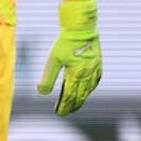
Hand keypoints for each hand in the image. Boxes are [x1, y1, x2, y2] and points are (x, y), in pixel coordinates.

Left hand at [37, 0, 101, 115]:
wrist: (82, 28)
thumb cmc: (65, 43)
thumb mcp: (53, 60)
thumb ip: (48, 77)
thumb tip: (42, 92)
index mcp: (77, 75)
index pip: (70, 96)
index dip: (64, 106)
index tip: (59, 112)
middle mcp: (88, 75)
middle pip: (80, 96)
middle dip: (72, 106)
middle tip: (64, 112)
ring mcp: (95, 70)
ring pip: (88, 90)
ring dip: (81, 99)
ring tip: (74, 105)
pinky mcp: (98, 63)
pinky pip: (95, 81)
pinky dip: (90, 89)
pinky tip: (87, 90)